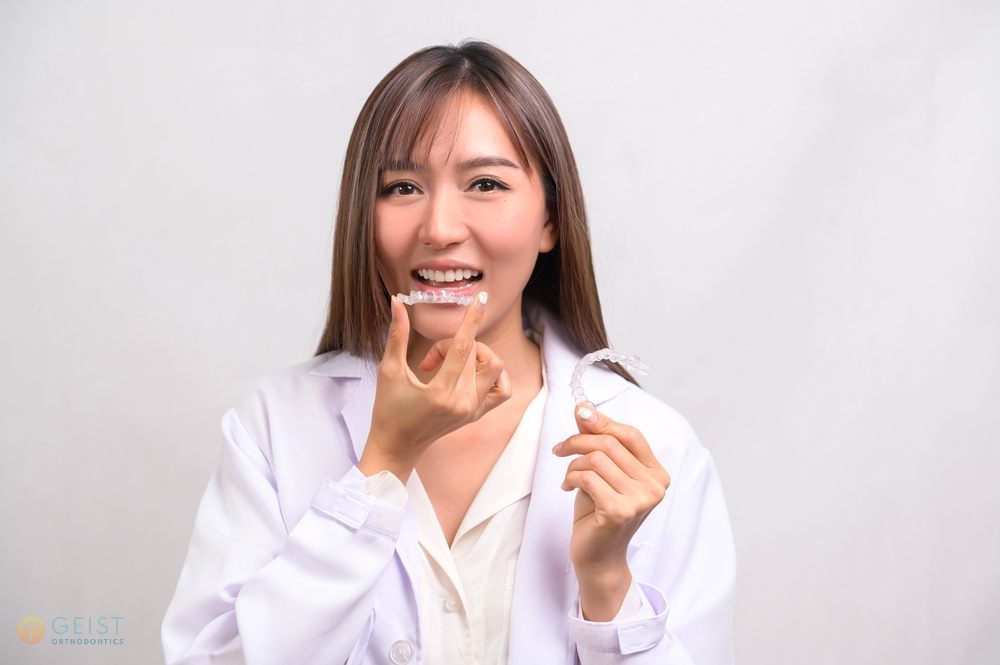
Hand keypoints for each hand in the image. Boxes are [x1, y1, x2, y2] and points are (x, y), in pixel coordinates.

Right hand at [359, 293, 511, 479]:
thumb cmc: (388, 410)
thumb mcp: (389, 371)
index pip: (463, 347)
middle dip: (451, 346)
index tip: (480, 298)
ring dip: (475, 356)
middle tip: (429, 360)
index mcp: (441, 393)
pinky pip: (501, 389)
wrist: (397, 446)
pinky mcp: (478, 414)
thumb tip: (397, 302)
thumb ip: (397, 335)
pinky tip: (471, 373)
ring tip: (451, 365)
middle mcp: (463, 403)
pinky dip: (492, 375)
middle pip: (474, 354)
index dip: (471, 319)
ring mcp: (473, 410)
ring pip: (493, 368)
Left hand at [554, 402, 670, 572]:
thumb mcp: (600, 472)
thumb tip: (584, 408)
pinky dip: (570, 478)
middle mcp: (654, 486)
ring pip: (596, 459)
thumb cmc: (599, 512)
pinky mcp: (620, 511)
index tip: (580, 413)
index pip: (631, 435)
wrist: (598, 556)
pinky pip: (587, 478)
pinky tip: (568, 488)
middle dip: (578, 442)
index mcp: (656, 473)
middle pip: (610, 444)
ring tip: (568, 477)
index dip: (604, 421)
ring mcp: (640, 500)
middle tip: (559, 450)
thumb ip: (597, 441)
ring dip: (573, 464)